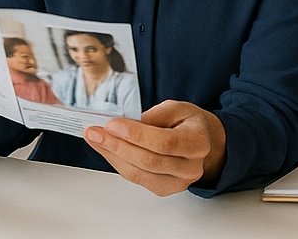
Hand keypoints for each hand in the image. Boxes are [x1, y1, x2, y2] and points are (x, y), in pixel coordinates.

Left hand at [83, 100, 226, 195]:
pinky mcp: (164, 189)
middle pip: (149, 161)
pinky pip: (136, 178)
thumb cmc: (189, 123)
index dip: (136, 135)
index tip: (112, 124)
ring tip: (94, 139)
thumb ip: (154, 116)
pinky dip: (117, 163)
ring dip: (112, 155)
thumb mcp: (177, 108)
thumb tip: (124, 124)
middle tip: (94, 132)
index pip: (165, 143)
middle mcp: (190, 167)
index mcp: (198, 142)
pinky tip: (105, 150)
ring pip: (139, 173)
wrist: (203, 143)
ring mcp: (178, 182)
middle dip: (117, 145)